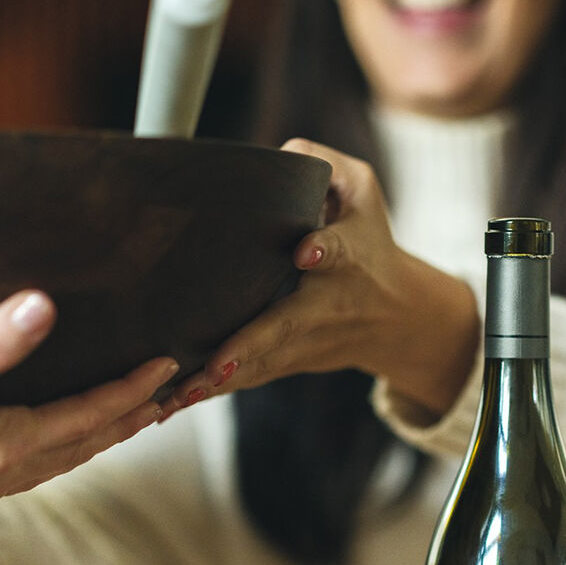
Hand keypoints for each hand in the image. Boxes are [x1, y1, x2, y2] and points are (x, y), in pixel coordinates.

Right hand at [0, 290, 176, 564]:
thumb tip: (41, 306)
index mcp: (11, 444)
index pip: (94, 412)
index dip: (134, 387)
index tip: (168, 365)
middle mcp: (9, 471)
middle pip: (92, 441)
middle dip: (133, 416)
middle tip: (169, 396)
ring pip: (66, 459)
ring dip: (103, 436)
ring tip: (129, 418)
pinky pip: (37, 469)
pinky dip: (65, 451)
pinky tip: (56, 446)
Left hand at [168, 139, 478, 416]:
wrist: (395, 314)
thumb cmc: (368, 237)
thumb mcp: (361, 187)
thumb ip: (322, 162)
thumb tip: (275, 159)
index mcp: (349, 254)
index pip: (338, 250)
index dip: (322, 250)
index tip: (304, 253)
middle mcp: (327, 302)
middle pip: (287, 324)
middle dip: (252, 344)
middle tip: (218, 361)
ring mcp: (307, 338)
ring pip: (262, 362)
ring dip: (221, 380)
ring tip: (177, 394)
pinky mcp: (289, 360)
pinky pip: (250, 378)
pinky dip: (214, 392)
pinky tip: (171, 405)